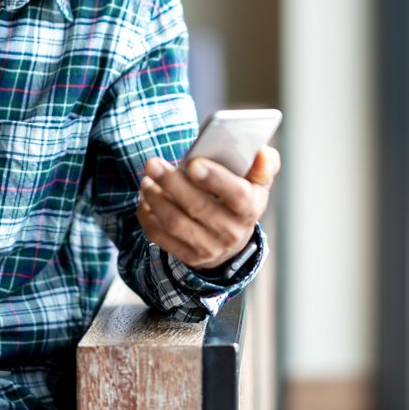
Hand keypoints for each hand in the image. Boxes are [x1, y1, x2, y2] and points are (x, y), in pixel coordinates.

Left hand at [137, 146, 280, 270]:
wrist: (232, 238)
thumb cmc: (240, 198)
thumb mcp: (257, 182)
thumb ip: (262, 165)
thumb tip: (263, 153)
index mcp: (250, 208)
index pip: (237, 194)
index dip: (215, 179)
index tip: (193, 163)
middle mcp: (231, 232)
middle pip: (199, 207)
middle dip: (172, 183)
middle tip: (153, 163)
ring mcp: (209, 247)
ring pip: (176, 223)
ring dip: (156, 199)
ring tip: (146, 179)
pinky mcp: (189, 256)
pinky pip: (162, 237)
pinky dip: (148, 216)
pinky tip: (145, 198)